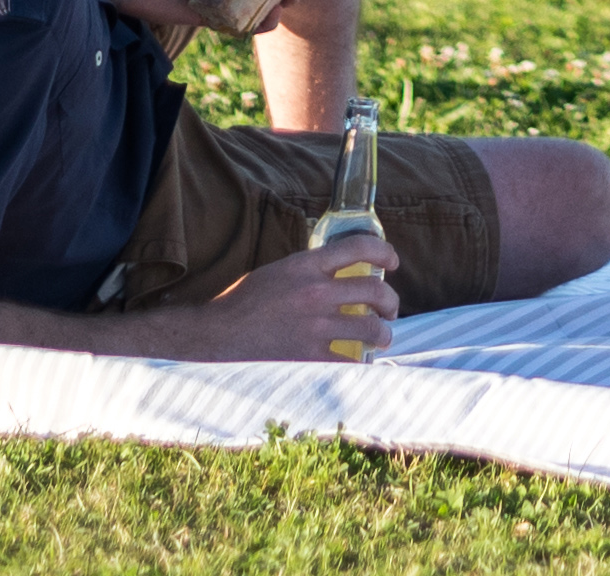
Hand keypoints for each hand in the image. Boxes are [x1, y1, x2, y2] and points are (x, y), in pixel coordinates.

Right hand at [142, 227, 392, 364]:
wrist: (217, 336)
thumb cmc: (243, 302)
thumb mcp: (278, 272)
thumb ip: (309, 270)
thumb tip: (338, 271)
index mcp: (306, 265)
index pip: (358, 247)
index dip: (384, 251)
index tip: (392, 262)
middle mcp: (315, 292)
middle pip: (374, 289)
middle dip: (391, 301)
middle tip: (391, 309)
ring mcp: (315, 325)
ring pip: (372, 327)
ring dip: (384, 333)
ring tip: (382, 337)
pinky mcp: (310, 356)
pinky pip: (350, 360)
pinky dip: (360, 363)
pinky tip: (360, 363)